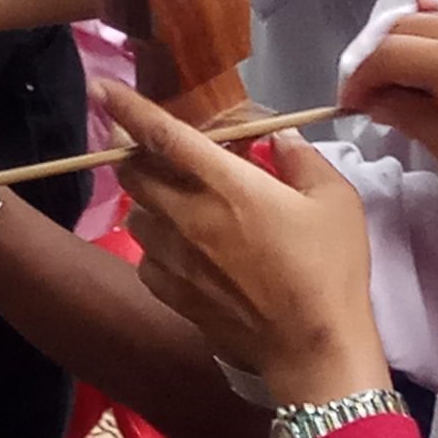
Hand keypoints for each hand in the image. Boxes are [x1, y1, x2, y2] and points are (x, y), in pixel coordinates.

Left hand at [98, 81, 390, 406]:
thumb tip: (279, 136)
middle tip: (152, 147)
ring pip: (135, 215)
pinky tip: (183, 248)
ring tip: (176, 201)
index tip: (103, 89)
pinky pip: (145, 258)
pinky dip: (155, 245)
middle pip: (133, 173)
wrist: (313, 348)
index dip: (128, 108)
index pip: (162, 136)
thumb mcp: (334, 200)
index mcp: (227, 185)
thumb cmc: (329, 269)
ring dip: (147, 200)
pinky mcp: (172, 293)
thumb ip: (301, 158)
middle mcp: (189, 217)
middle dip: (133, 152)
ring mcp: (175, 259)